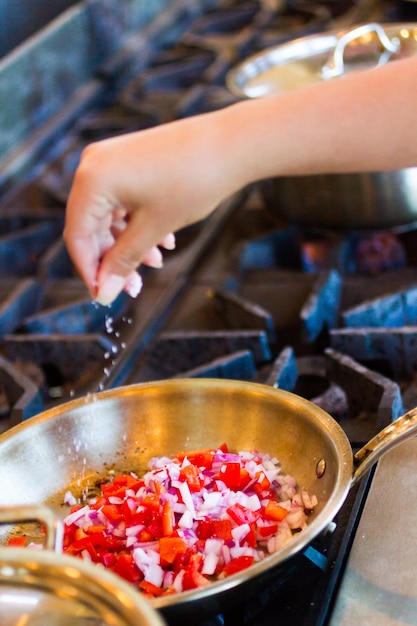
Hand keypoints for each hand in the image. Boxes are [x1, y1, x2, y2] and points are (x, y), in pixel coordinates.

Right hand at [64, 111, 236, 304]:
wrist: (231, 145)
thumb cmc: (192, 182)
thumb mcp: (153, 228)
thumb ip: (122, 261)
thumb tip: (102, 293)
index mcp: (92, 181)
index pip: (77, 236)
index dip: (89, 271)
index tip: (104, 297)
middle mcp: (93, 165)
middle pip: (91, 226)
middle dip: (113, 259)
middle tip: (136, 286)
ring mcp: (111, 160)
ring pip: (109, 215)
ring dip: (129, 244)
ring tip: (157, 261)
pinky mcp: (128, 159)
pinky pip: (122, 200)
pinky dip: (137, 224)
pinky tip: (163, 240)